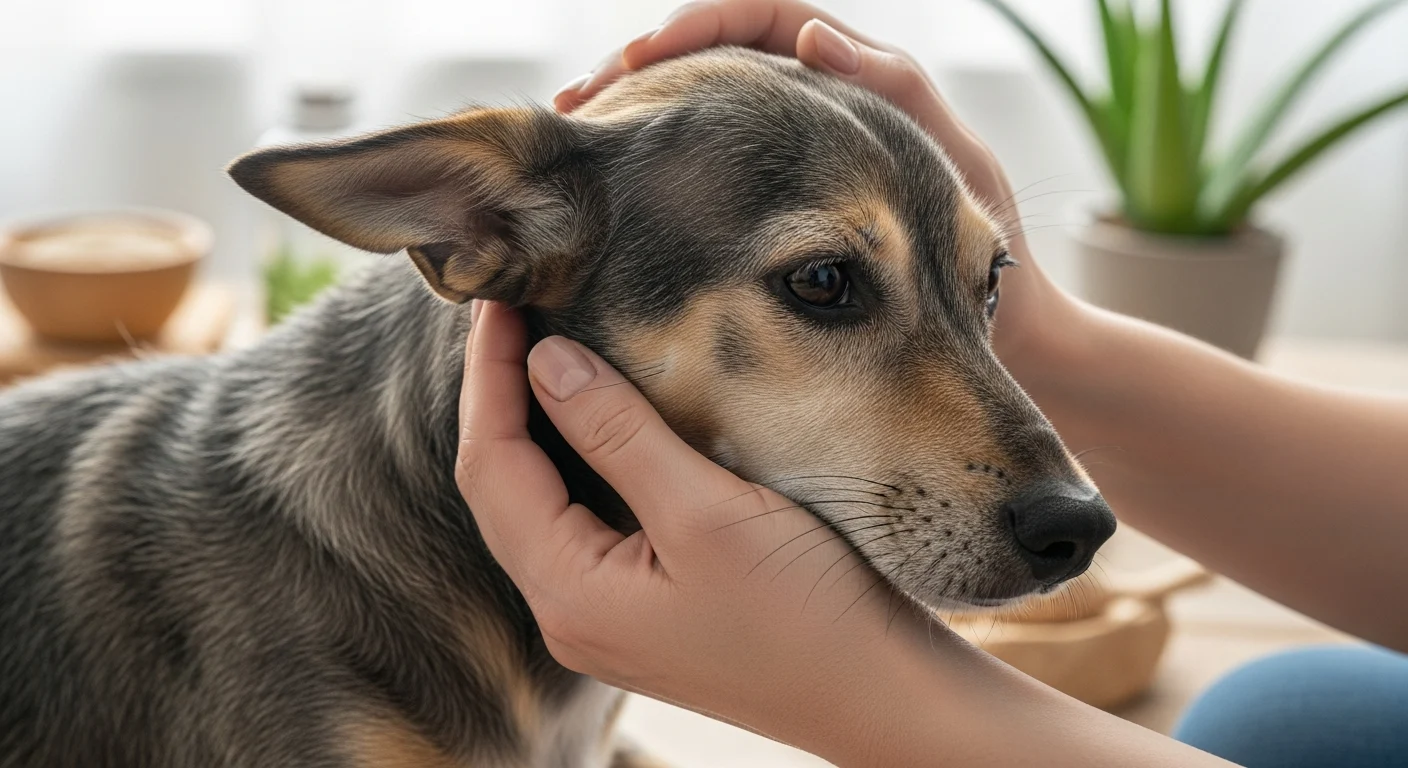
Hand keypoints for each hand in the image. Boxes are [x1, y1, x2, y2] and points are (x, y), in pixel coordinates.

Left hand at [455, 300, 1230, 767]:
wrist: (885, 696)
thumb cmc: (809, 614)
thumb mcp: (707, 510)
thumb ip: (618, 434)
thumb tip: (546, 359)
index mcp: (571, 595)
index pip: (491, 468)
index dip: (488, 378)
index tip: (499, 301)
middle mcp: (573, 614)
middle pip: (504, 488)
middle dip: (500, 398)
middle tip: (514, 312)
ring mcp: (608, 616)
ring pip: (541, 504)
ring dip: (536, 427)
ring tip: (543, 349)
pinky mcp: (647, 608)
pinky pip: (583, 522)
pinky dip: (580, 460)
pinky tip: (599, 418)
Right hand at [554, 0, 1085, 375]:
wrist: (1000, 361)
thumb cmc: (990, 277)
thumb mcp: (958, 171)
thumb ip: (898, 97)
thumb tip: (814, 37)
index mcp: (862, 92)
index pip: (764, 21)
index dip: (698, 29)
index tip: (639, 61)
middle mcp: (822, 125)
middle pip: (715, 67)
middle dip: (643, 74)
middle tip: (583, 104)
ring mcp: (796, 182)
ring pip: (701, 131)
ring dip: (637, 132)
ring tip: (581, 142)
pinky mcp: (778, 236)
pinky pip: (706, 195)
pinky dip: (657, 193)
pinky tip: (615, 214)